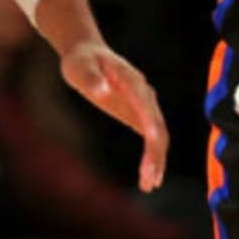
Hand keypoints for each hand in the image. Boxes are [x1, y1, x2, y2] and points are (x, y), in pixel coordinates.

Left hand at [59, 39, 167, 193]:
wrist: (87, 53)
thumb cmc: (81, 60)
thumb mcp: (79, 67)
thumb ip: (91, 79)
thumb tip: (102, 92)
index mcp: (132, 81)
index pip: (146, 106)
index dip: (151, 126)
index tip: (151, 145)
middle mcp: (144, 94)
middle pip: (158, 127)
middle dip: (156, 154)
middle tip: (149, 180)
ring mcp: (144, 105)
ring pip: (159, 136)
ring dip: (157, 160)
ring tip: (148, 186)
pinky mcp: (138, 114)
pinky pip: (152, 138)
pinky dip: (153, 158)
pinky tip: (147, 180)